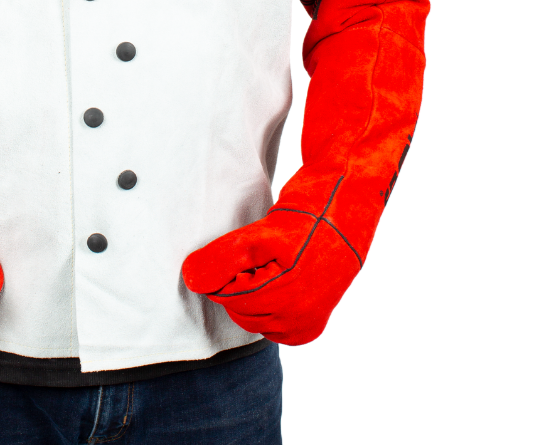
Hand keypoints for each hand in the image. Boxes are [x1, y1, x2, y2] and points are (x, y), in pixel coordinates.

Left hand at [181, 207, 359, 344]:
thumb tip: (191, 280)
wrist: (346, 212)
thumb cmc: (306, 218)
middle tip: (259, 254)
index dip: (226, 268)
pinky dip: (266, 305)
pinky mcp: (311, 327)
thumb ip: (223, 259)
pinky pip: (270, 326)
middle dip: (239, 281)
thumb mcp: (260, 233)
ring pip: (253, 318)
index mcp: (286, 300)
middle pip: (238, 309)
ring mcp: (306, 326)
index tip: (246, 247)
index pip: (226, 296)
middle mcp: (299, 321)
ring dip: (252, 291)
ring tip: (271, 263)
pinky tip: (279, 278)